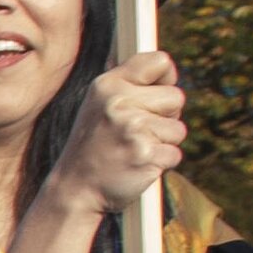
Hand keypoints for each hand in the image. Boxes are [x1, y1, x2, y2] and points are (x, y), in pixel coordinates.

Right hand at [40, 50, 183, 222]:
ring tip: (132, 150)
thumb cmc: (93, 147)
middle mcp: (118, 103)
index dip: (165, 79)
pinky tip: (136, 165)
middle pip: (176, 97)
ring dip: (162, 143)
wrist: (74, 190)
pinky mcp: (146, 154)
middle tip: (135, 132)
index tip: (153, 95)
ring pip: (178, 129)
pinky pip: (175, 153)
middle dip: (165, 116)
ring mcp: (133, 129)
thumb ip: (129, 86)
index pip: (160, 61)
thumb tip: (164, 66)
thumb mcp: (99, 106)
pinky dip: (160, 163)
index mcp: (107, 86)